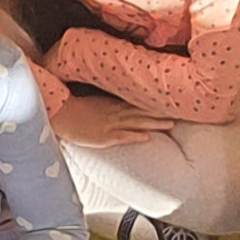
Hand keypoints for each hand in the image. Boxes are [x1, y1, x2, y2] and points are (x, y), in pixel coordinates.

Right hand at [50, 90, 174, 146]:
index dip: (155, 104)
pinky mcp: (103, 137)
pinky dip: (134, 136)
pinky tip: (147, 137)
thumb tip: (117, 106)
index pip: (138, 103)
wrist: (57, 114)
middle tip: (181, 111)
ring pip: (136, 123)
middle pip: (142, 112)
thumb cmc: (72, 110)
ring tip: (171, 124)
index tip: (170, 102)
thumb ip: (107, 105)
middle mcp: (114, 113)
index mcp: (112, 105)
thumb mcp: (93, 104)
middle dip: (161, 112)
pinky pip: (121, 136)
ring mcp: (109, 125)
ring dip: (154, 123)